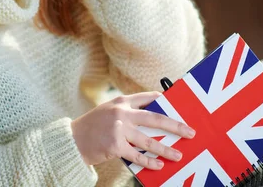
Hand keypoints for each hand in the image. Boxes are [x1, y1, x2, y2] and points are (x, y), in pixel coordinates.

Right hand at [71, 91, 195, 169]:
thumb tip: (153, 119)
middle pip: (155, 118)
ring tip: (178, 155)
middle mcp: (122, 113)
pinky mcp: (115, 145)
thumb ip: (127, 112)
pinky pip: (137, 155)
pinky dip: (149, 162)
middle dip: (175, 126)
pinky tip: (159, 165)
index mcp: (121, 101)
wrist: (72, 139)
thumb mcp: (109, 111)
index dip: (165, 101)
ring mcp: (118, 129)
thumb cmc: (93, 126)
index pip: (149, 97)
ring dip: (166, 149)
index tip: (179, 106)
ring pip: (149, 140)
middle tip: (189, 132)